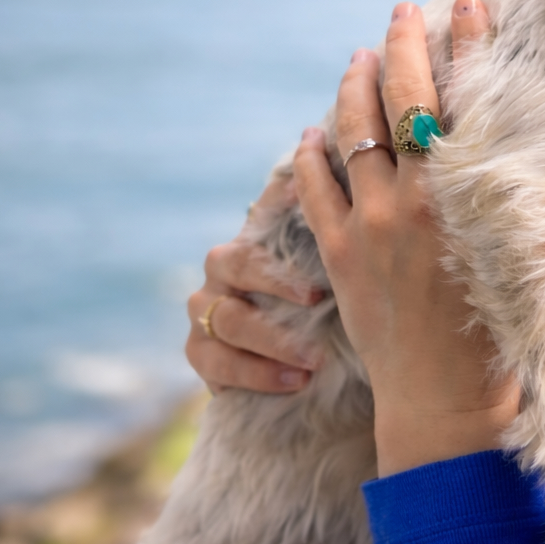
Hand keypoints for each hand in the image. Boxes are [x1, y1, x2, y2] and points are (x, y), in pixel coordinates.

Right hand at [185, 171, 327, 393]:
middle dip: (277, 282)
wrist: (305, 368)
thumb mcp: (335, 270)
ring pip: (228, 319)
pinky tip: (296, 382)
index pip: (260, 212)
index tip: (308, 198)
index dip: (279, 201)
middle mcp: (222, 271)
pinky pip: (218, 362)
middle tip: (317, 298)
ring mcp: (206, 311)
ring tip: (314, 359)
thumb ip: (334, 227)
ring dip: (273, 340)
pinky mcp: (201, 353)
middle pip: (235, 263)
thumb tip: (343, 161)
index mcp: (255, 240)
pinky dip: (258, 374)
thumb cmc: (322, 310)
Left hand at [293, 0, 519, 476]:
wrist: (447, 408)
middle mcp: (418, 196)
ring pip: (352, 130)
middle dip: (403, 44)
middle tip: (402, 11)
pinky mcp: (338, 253)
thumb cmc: (507, 341)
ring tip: (357, 57)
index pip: (468, 96)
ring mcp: (371, 222)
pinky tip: (313, 133)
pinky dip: (310, 153)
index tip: (470, 4)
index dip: (469, 45)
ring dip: (353, 86)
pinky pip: (313, 187)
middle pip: (403, 97)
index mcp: (472, 193)